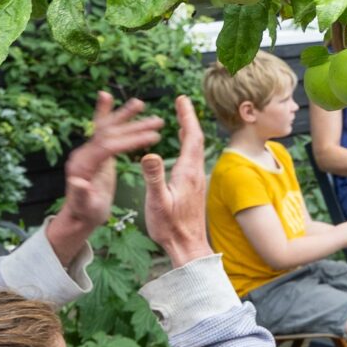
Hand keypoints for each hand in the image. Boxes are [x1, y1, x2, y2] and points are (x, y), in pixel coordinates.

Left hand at [47, 91, 165, 262]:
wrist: (78, 213)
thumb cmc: (86, 213)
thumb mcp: (85, 206)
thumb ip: (81, 194)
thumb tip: (77, 182)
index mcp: (83, 165)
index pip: (108, 147)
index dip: (130, 141)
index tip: (152, 138)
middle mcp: (84, 153)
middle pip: (109, 133)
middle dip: (133, 126)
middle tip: (157, 120)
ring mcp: (89, 150)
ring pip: (107, 128)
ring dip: (124, 115)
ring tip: (141, 103)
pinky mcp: (95, 151)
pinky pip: (102, 129)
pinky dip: (105, 112)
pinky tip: (106, 96)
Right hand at [140, 94, 211, 266]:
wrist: (187, 247)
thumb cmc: (170, 227)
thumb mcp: (157, 201)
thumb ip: (154, 177)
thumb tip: (150, 153)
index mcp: (187, 172)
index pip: (191, 137)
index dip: (187, 117)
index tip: (181, 99)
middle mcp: (195, 173)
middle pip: (195, 139)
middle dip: (188, 119)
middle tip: (182, 102)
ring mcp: (196, 181)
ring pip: (195, 149)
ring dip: (189, 131)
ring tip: (182, 118)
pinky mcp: (194, 188)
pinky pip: (193, 159)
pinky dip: (188, 145)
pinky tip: (183, 147)